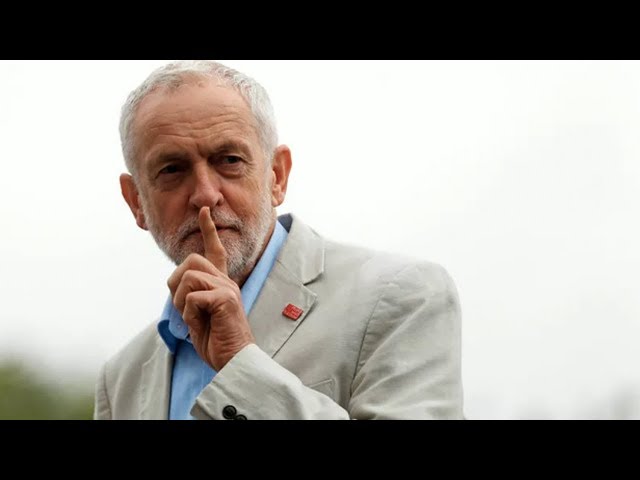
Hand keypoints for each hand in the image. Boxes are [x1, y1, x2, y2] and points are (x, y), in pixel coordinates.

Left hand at [167, 206, 254, 370]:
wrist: (233, 360)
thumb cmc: (216, 341)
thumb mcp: (198, 315)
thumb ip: (191, 296)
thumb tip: (178, 283)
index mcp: (221, 283)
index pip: (215, 250)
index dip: (208, 229)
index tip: (205, 211)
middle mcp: (226, 281)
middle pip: (190, 261)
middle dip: (176, 284)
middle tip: (183, 307)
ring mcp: (227, 289)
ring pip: (188, 277)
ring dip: (181, 302)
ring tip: (193, 318)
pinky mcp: (225, 300)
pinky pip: (192, 298)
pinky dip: (188, 315)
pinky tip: (200, 325)